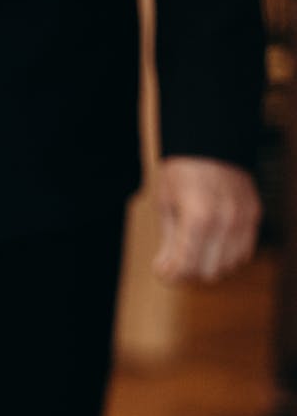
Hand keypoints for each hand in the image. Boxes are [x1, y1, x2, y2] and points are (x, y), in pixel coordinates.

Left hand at [153, 157, 261, 283]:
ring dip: (210, 265)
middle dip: (189, 272)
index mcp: (198, 218)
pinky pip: (245, 251)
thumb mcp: (166, 205)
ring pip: (230, 266)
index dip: (171, 275)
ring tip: (194, 252)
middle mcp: (225, 221)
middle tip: (176, 261)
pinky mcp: (254, 214)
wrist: (210, 140)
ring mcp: (244, 218)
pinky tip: (212, 245)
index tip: (162, 270)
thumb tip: (166, 270)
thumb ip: (169, 242)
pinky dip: (228, 255)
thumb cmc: (182, 171)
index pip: (187, 267)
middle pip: (209, 272)